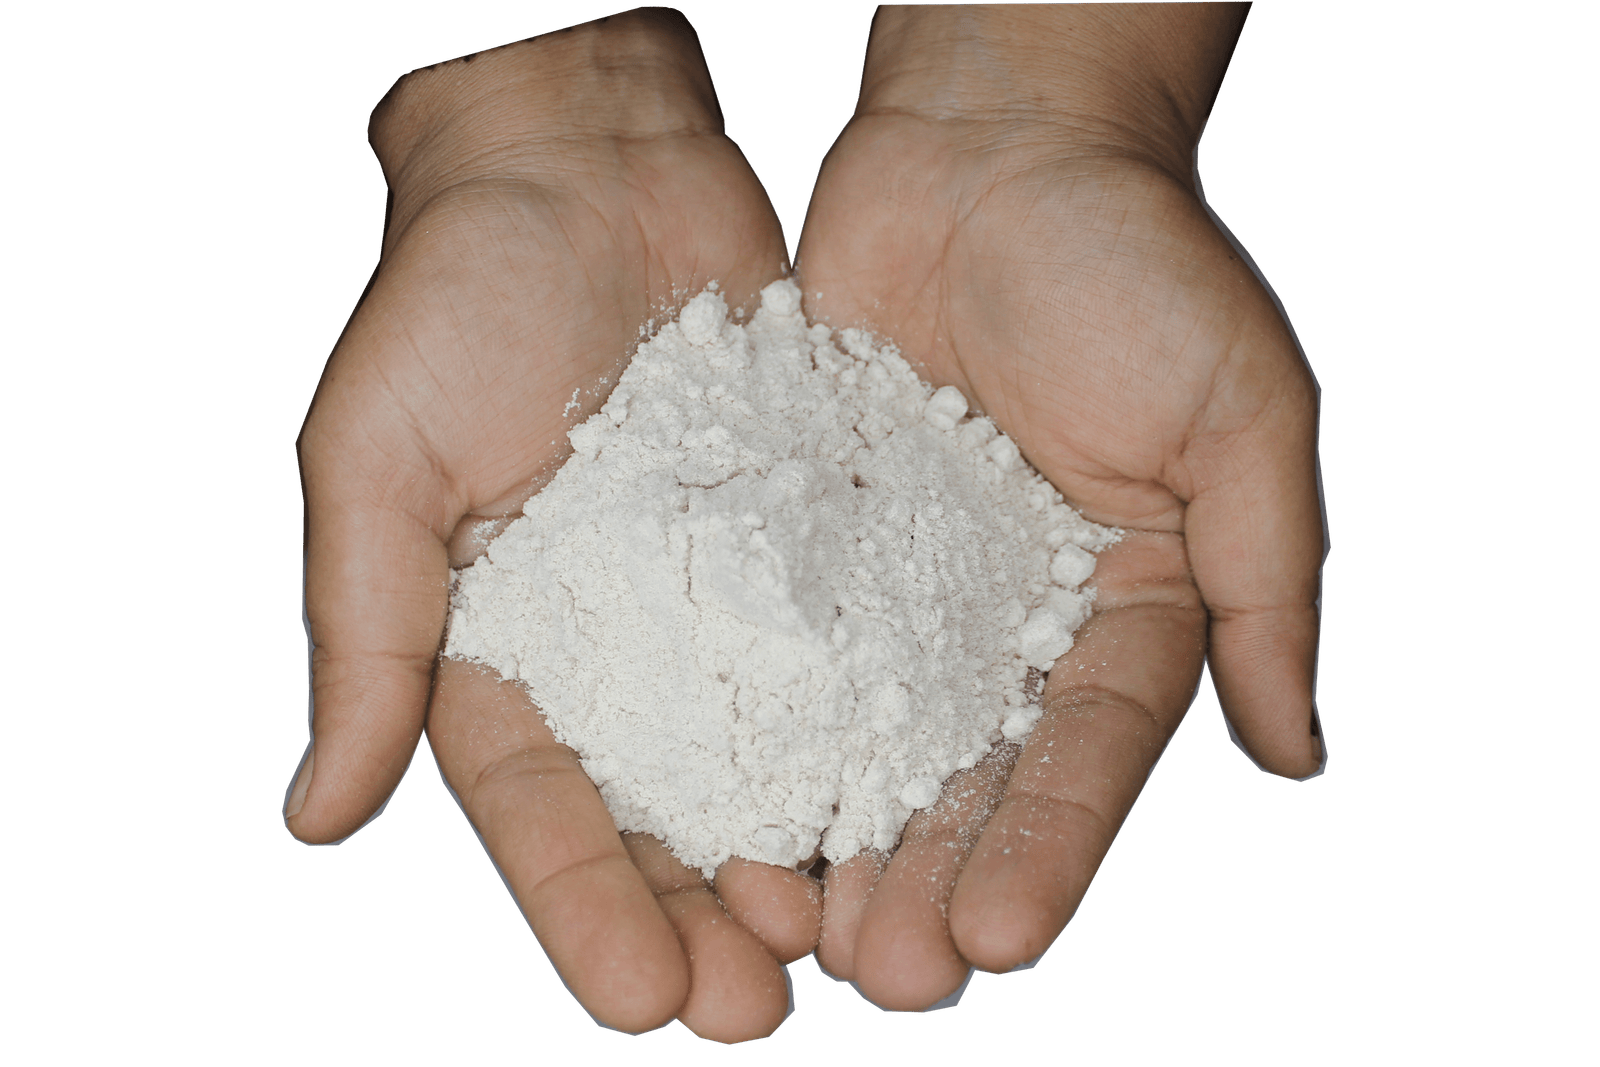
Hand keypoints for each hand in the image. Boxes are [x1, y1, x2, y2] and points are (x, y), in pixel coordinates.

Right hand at [285, 12, 816, 1040]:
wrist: (590, 171)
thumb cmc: (452, 299)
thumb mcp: (377, 463)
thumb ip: (364, 632)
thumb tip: (320, 817)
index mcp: (504, 649)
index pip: (541, 807)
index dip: (588, 905)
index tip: (645, 994)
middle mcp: (620, 645)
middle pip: (664, 810)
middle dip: (707, 912)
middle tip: (763, 1005)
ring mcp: (720, 598)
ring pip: (767, 749)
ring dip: (804, 848)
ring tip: (851, 937)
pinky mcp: (805, 538)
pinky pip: (848, 641)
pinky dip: (879, 720)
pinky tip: (923, 794)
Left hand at [794, 3, 1324, 1008]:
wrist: (993, 144)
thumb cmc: (1138, 258)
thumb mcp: (1241, 414)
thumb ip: (1268, 583)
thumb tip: (1295, 751)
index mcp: (1126, 601)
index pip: (1089, 751)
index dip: (1051, 844)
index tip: (1004, 935)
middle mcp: (1009, 612)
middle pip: (969, 770)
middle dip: (933, 872)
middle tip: (885, 972)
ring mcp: (903, 580)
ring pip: (866, 730)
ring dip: (838, 832)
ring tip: (797, 931)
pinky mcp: (812, 532)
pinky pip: (780, 636)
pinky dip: (754, 717)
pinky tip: (716, 801)